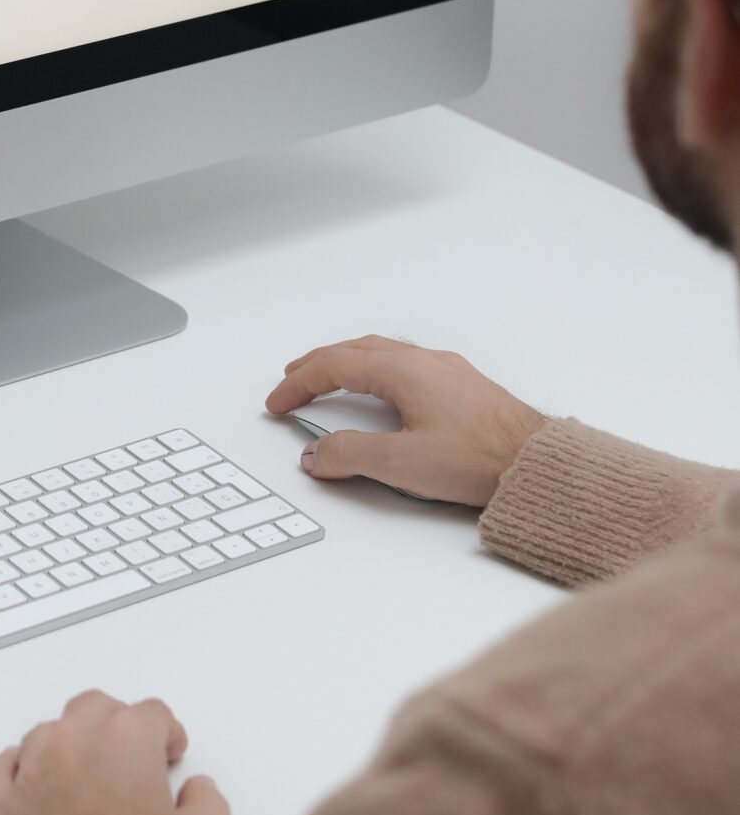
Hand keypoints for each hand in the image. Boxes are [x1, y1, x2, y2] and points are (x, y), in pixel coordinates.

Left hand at [0, 690, 229, 814]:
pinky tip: (32, 783)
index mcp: (126, 738)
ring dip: (69, 745)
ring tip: (84, 778)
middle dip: (116, 725)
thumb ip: (208, 802)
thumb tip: (197, 789)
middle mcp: (74, 739)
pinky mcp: (0, 801)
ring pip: (48, 732)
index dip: (166, 734)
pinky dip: (16, 769)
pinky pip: (1, 766)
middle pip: (96, 707)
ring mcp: (32, 767)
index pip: (152, 714)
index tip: (169, 755)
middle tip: (129, 758)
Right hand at [264, 334, 544, 507]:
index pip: (335, 366)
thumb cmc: (481, 458)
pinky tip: (383, 389)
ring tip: (330, 378)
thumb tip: (316, 453)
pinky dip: (376, 369)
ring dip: (348, 362)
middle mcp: (425, 362)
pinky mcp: (463, 386)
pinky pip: (406, 363)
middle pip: (357, 349)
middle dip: (318, 364)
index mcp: (404, 371)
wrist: (538, 462)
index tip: (277, 401)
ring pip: (383, 352)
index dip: (299, 383)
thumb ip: (350, 455)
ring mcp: (447, 371)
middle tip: (293, 379)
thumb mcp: (402, 464)